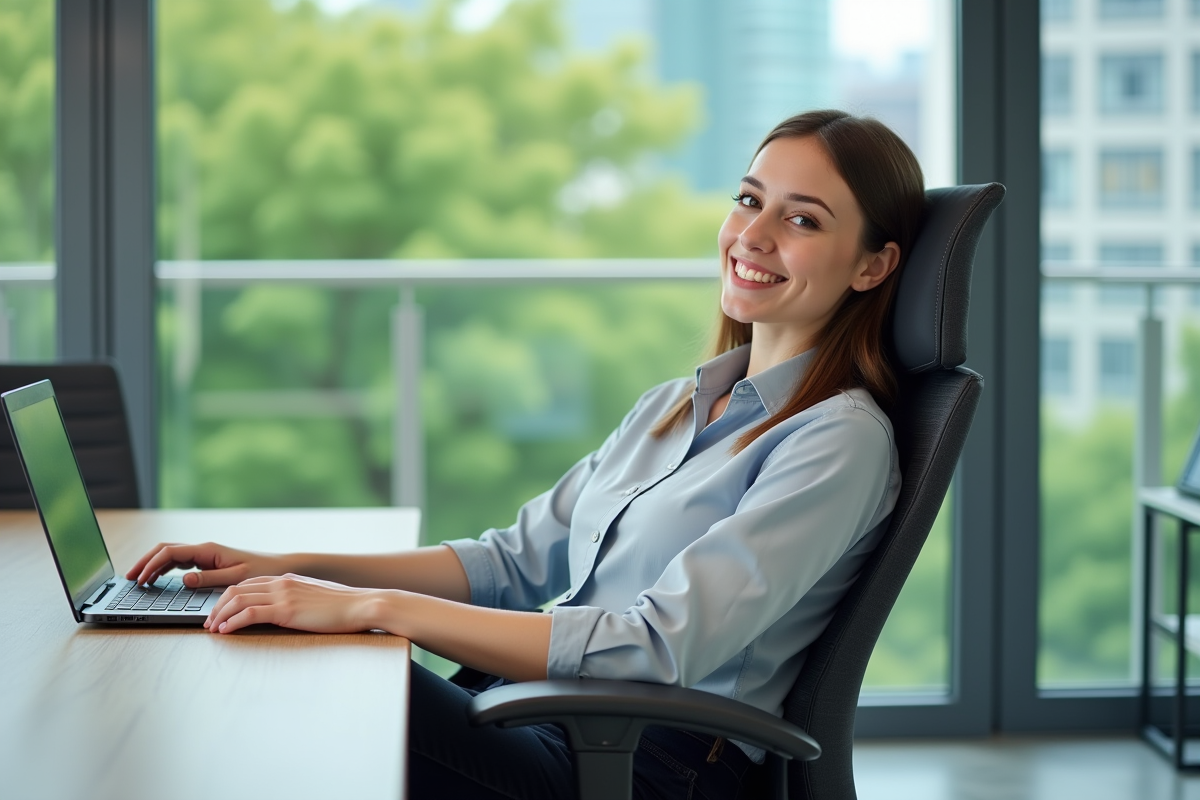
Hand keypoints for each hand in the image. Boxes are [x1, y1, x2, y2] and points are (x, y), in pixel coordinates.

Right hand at [126, 542, 290, 588]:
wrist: (277, 567)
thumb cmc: (260, 571)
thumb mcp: (235, 578)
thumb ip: (208, 578)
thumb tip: (184, 579)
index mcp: (208, 550)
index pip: (170, 553)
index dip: (151, 565)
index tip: (139, 579)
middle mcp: (204, 549)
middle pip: (165, 550)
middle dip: (145, 562)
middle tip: (129, 577)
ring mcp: (205, 554)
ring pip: (170, 555)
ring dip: (152, 565)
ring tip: (138, 580)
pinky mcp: (207, 561)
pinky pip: (179, 562)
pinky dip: (164, 569)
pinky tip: (157, 579)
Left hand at [206, 574, 383, 634]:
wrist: (362, 605)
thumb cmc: (345, 606)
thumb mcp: (315, 597)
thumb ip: (297, 599)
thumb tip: (286, 610)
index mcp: (288, 579)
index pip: (247, 583)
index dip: (228, 597)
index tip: (220, 612)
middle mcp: (282, 582)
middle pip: (236, 589)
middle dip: (218, 606)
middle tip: (209, 622)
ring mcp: (283, 594)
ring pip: (238, 599)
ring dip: (220, 615)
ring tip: (213, 629)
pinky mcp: (286, 610)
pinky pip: (249, 613)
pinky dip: (232, 622)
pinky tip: (226, 631)